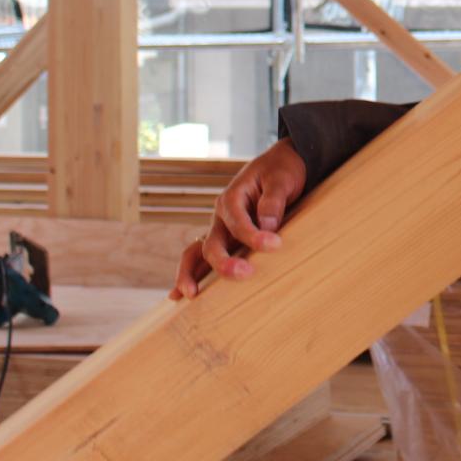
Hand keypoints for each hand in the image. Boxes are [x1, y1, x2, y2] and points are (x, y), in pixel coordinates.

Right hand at [170, 139, 306, 299]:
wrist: (280, 165)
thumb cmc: (281, 170)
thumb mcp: (281, 179)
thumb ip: (273, 201)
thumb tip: (267, 227)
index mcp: (232, 198)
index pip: (237, 222)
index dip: (254, 236)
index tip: (275, 244)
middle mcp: (221, 216)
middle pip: (211, 243)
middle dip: (223, 263)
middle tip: (244, 274)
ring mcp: (221, 230)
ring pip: (197, 253)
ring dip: (191, 274)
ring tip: (189, 295)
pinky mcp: (228, 241)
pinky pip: (204, 259)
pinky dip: (192, 275)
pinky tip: (179, 295)